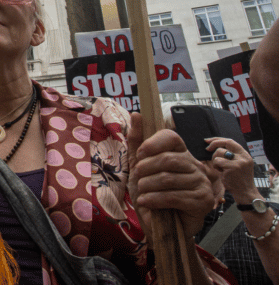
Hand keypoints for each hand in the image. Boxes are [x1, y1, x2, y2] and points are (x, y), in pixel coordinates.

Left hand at [127, 112, 215, 237]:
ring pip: (168, 178)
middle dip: (146, 170)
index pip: (172, 137)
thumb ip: (137, 142)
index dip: (153, 143)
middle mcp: (194, 165)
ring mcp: (201, 182)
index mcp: (180, 154)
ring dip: (147, 187)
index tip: (140, 155)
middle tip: (138, 180)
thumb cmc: (151, 195)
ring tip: (142, 193)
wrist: (160, 226)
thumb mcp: (139, 168)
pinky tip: (146, 203)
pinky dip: (154, 199)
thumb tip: (137, 114)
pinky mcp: (203, 201)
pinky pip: (174, 196)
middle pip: (168, 159)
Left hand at [205, 138, 258, 203]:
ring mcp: (239, 161)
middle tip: (206, 148)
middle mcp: (243, 156)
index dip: (218, 139)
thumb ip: (230, 155)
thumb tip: (214, 145)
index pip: (230, 141)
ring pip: (219, 152)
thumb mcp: (238, 165)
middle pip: (225, 144)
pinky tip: (222, 172)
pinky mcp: (233, 167)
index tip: (208, 140)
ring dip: (215, 160)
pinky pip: (217, 161)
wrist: (245, 193)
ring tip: (221, 168)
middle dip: (213, 144)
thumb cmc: (237, 179)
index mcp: (245, 155)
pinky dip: (216, 166)